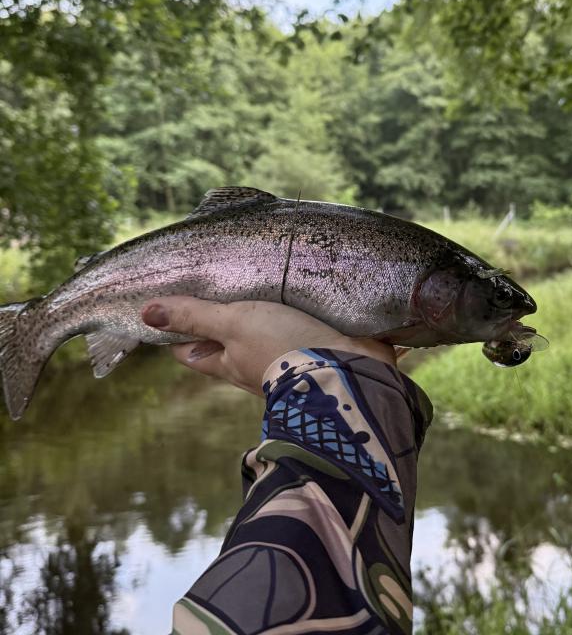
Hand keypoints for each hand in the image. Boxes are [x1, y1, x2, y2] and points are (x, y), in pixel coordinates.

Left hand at [140, 297, 396, 395]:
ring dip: (261, 315)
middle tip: (218, 282)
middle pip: (226, 343)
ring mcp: (285, 359)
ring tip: (258, 280)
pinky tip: (297, 292)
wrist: (348, 369)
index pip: (190, 351)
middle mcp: (253, 365)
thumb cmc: (282, 348)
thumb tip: (146, 313)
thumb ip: (195, 316)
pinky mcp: (314, 349)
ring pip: (263, 335)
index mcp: (228, 364)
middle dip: (220, 319)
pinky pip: (296, 330)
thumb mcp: (233, 324)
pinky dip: (293, 314)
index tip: (172, 307)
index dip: (176, 332)